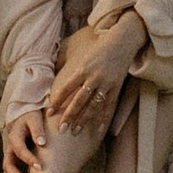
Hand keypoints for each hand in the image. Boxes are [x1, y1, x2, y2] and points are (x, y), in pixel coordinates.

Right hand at [0, 108, 46, 172]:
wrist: (22, 112)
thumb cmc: (30, 115)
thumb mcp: (35, 118)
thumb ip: (38, 130)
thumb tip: (42, 143)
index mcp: (14, 136)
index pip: (20, 150)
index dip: (29, 160)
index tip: (40, 167)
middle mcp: (9, 146)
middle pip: (8, 165)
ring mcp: (9, 152)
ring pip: (7, 169)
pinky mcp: (12, 156)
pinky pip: (11, 169)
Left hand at [45, 7, 141, 132]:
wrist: (122, 41)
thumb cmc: (100, 48)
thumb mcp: (84, 56)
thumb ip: (74, 71)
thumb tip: (60, 83)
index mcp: (83, 68)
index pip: (66, 88)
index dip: (57, 101)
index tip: (50, 112)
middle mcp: (93, 77)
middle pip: (78, 100)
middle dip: (69, 116)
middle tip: (61, 129)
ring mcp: (106, 83)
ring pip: (92, 105)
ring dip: (83, 120)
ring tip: (75, 131)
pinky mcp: (116, 86)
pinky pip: (109, 105)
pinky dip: (103, 118)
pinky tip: (98, 129)